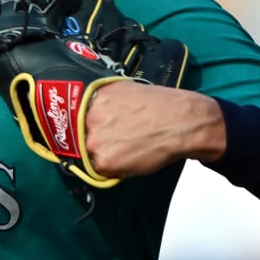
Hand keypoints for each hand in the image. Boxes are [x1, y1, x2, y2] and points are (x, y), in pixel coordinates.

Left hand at [82, 83, 225, 178]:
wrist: (182, 122)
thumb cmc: (163, 106)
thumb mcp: (127, 91)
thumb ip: (106, 101)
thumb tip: (97, 110)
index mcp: (94, 97)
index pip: (76, 116)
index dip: (87, 126)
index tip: (93, 131)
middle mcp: (89, 117)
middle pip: (82, 136)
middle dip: (98, 140)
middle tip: (119, 140)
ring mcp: (95, 140)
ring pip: (91, 154)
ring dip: (106, 154)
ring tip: (130, 147)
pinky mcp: (105, 161)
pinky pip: (102, 169)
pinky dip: (116, 167)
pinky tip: (133, 157)